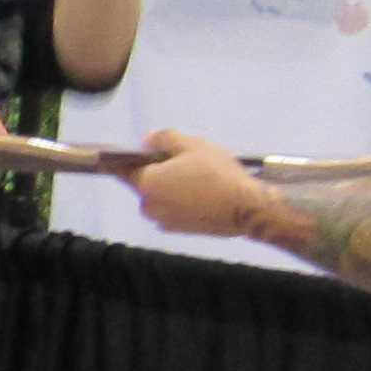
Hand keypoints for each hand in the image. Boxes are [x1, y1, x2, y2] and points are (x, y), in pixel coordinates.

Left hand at [130, 130, 266, 239]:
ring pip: (159, 198)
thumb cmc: (217, 173)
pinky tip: (199, 193)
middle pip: (144, 184)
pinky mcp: (180, 231)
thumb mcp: (191, 145)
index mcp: (146, 184)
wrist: (246, 207)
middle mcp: (149, 206)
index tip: (134, 153)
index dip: (129, 159)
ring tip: (195, 176)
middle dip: (156, 173)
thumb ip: (164, 139)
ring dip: (169, 188)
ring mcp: (164, 221)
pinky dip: (179, 202)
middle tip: (181, 161)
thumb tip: (147, 140)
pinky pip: (172, 210)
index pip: (125, 170)